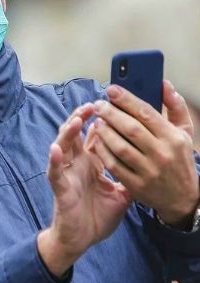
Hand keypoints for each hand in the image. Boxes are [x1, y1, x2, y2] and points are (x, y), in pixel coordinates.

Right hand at [38, 103, 131, 276]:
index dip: (101, 121)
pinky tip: (56, 149)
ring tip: (77, 119)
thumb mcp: (121, 195)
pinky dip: (54, 160)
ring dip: (68, 132)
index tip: (110, 106)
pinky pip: (54, 171)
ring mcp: (67, 174)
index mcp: (91, 164)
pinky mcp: (59, 187)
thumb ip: (129, 178)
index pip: (95, 137)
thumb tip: (147, 166)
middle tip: (93, 104)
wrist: (81, 239)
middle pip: (76, 135)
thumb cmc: (97, 217)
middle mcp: (77, 165)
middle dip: (82, 118)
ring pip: (62, 146)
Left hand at [89, 81, 198, 227]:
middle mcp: (162, 153)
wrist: (183, 198)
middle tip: (98, 104)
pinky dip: (103, 151)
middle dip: (111, 113)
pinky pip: (114, 165)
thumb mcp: (184, 132)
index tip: (111, 89)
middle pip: (130, 128)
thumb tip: (164, 84)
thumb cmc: (180, 158)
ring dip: (105, 132)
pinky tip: (97, 141)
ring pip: (120, 146)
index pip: (146, 113)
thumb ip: (174, 107)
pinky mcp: (137, 185)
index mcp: (173, 137)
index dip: (126, 99)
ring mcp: (149, 170)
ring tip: (97, 121)